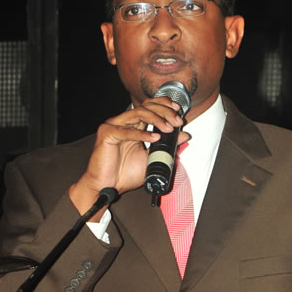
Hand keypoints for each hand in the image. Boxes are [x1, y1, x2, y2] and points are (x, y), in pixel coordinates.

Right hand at [69, 97, 188, 216]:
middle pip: (146, 106)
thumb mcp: (152, 158)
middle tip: (177, 121)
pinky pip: (126, 131)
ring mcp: (114, 126)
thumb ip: (167, 145)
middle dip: (164, 112)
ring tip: (168, 129)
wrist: (108, 187)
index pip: (150, 106)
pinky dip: (142, 134)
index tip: (178, 111)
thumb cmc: (125, 174)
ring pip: (138, 113)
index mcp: (133, 125)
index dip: (164, 105)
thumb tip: (184, 135)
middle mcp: (123, 122)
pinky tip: (154, 138)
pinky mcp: (107, 134)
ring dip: (156, 119)